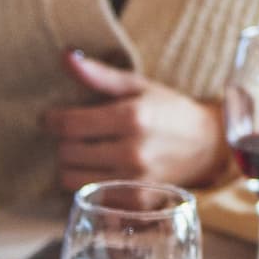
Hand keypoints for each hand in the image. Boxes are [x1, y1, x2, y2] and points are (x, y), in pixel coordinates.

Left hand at [44, 53, 229, 191]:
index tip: (51, 118)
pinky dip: (87, 184)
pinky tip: (100, 171)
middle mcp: (133, 151)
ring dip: (71, 166)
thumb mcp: (137, 86)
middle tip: (76, 136)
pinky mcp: (136, 202)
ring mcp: (135, 181)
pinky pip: (90, 196)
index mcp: (132, 117)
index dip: (51, 120)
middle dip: (64, 142)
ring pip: (70, 179)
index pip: (67, 124)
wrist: (207, 146)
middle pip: (66, 152)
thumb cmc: (168, 111)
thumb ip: (98, 75)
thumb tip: (65, 56)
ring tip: (85, 154)